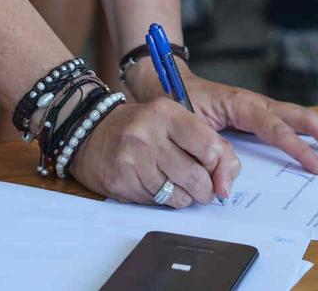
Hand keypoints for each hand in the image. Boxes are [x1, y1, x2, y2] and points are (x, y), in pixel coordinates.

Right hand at [67, 97, 239, 206]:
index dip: (219, 167)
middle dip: (205, 190)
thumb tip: (227, 183)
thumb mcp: (174, 120)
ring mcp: (133, 160)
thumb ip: (207, 143)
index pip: (209, 148)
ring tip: (177, 186)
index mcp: (167, 113)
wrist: (90, 132)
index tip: (218, 175)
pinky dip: (162, 201)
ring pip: (178, 196)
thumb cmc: (141, 127)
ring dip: (185, 198)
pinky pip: (156, 203)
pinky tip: (154, 185)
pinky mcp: (121, 182)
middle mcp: (149, 135)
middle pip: (196, 177)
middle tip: (203, 190)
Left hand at [186, 74, 317, 175]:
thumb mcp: (185, 129)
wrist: (164, 83)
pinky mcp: (260, 117)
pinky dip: (315, 133)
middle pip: (303, 117)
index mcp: (242, 104)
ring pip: (303, 119)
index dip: (299, 148)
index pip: (277, 127)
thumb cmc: (174, 103)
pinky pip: (293, 124)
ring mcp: (262, 109)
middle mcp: (258, 104)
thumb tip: (224, 187)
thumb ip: (205, 155)